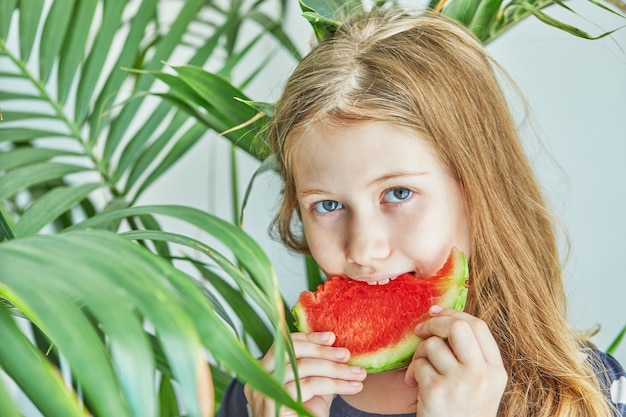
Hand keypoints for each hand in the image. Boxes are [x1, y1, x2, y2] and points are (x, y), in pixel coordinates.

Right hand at [244, 331, 366, 416]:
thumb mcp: (312, 389)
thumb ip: (317, 368)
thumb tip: (335, 345)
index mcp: (264, 372)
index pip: (284, 345)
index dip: (308, 338)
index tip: (332, 337)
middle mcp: (258, 379)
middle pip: (291, 351)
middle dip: (322, 350)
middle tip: (346, 355)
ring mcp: (264, 392)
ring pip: (303, 367)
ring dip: (336, 369)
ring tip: (358, 373)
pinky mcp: (275, 404)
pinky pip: (310, 385)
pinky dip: (335, 384)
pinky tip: (353, 387)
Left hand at [405, 305, 506, 416]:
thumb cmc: (462, 411)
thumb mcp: (481, 385)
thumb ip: (472, 355)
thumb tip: (444, 316)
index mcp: (496, 371)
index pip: (479, 326)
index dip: (454, 313)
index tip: (436, 312)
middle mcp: (481, 376)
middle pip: (458, 327)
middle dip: (435, 323)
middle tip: (422, 331)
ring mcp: (460, 384)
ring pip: (433, 345)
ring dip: (419, 353)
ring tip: (421, 369)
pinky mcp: (437, 392)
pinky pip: (418, 365)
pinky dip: (411, 372)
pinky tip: (414, 385)